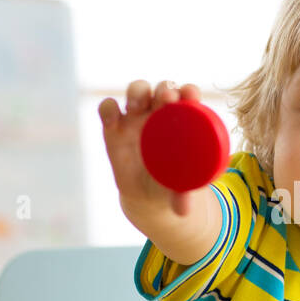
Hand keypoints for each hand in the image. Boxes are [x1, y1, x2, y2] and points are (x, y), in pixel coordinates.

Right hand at [100, 79, 205, 218]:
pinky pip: (107, 109)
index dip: (189, 91)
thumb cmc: (171, 183)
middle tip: (166, 99)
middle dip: (164, 88)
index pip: (187, 96)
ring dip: (138, 91)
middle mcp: (160, 114)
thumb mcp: (179, 189)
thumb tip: (183, 212)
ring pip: (136, 91)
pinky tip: (112, 116)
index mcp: (183, 121)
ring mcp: (136, 118)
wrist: (147, 194)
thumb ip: (182, 196)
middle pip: (162, 89)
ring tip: (138, 105)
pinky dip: (108, 108)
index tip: (191, 96)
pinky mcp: (114, 126)